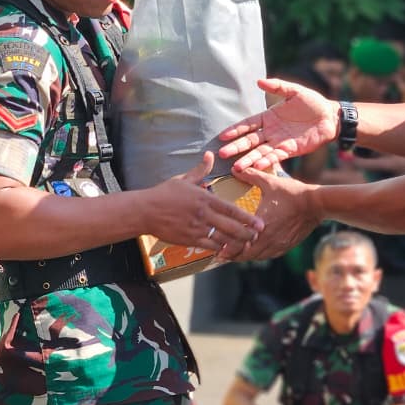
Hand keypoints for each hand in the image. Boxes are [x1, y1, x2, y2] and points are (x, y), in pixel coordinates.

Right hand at [145, 152, 264, 252]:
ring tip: (246, 245)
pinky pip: (209, 246)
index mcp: (205, 199)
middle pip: (231, 227)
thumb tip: (210, 155)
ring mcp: (196, 229)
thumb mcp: (184, 179)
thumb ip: (201, 170)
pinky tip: (227, 250)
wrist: (145, 211)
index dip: (248, 218)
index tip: (260, 223)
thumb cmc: (164, 194)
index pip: (232, 209)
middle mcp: (203, 215)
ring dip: (236, 243)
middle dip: (247, 233)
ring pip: (222, 239)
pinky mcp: (189, 239)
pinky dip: (219, 249)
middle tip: (258, 237)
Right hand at [217, 78, 339, 171]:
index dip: (235, 130)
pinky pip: (275, 157)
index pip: (248, 124)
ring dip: (248, 159)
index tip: (222, 136)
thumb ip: (278, 87)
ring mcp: (279, 142)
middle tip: (222, 154)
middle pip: (250, 140)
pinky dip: (266, 162)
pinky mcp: (290, 150)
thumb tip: (259, 81)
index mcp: (268, 117)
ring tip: (236, 167)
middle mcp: (271, 131)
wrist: (330, 116)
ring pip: (260, 152)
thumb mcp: (295, 91)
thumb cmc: (313, 102)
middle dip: (236, 147)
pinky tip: (256, 167)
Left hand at [221, 167, 319, 261]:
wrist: (317, 204)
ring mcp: (279, 244)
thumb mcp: (270, 182)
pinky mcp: (287, 246)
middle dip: (233, 254)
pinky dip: (259, 255)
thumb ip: (251, 176)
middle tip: (223, 253)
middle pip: (246, 254)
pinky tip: (254, 252)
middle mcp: (269, 238)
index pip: (239, 242)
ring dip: (246, 256)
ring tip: (235, 255)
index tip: (217, 248)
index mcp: (261, 224)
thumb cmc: (293, 193)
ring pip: (257, 257)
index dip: (227, 247)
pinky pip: (269, 255)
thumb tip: (235, 169)